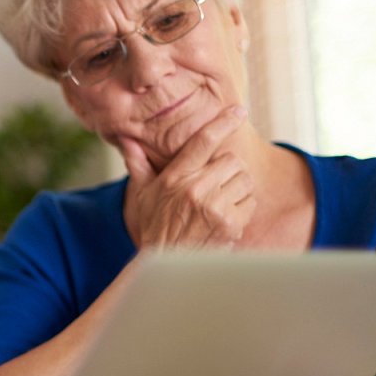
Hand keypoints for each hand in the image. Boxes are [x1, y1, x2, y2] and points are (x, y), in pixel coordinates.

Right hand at [122, 105, 254, 248]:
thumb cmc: (155, 227)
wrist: (166, 264)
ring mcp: (213, 206)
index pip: (202, 141)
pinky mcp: (229, 223)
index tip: (238, 111)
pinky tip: (226, 219)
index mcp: (174, 177)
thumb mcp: (142, 194)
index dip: (222, 123)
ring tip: (221, 203)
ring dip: (238, 189)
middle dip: (229, 170)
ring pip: (244, 180)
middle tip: (218, 183)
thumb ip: (138, 164)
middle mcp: (194, 188)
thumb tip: (126, 139)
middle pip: (232, 161)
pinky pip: (249, 203)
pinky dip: (243, 209)